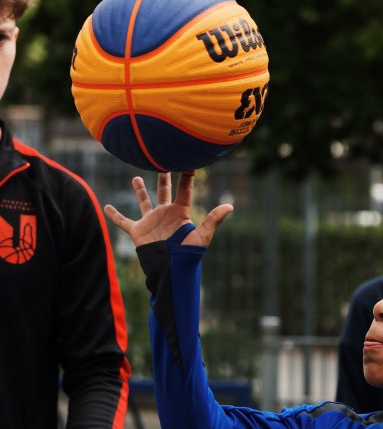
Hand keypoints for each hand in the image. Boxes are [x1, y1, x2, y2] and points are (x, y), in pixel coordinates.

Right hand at [104, 171, 232, 247]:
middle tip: (163, 161)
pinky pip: (123, 221)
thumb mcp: (202, 236)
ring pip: (144, 201)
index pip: (184, 189)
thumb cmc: (188, 254)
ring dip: (139, 190)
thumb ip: (213, 220)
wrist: (170, 269)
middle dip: (164, 176)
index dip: (187, 175)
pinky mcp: (138, 231)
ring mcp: (151, 221)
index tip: (189, 159)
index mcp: (180, 213)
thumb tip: (230, 206)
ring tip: (136, 177)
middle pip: (164, 190)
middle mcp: (165, 214)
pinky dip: (113, 215)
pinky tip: (105, 207)